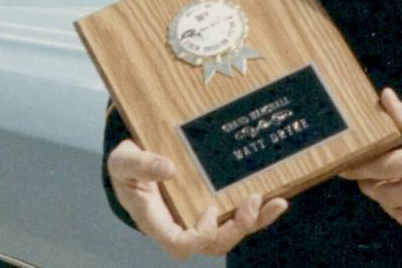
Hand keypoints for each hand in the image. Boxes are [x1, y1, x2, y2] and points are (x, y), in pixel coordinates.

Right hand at [106, 139, 287, 257]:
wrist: (135, 156)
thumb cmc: (126, 164)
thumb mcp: (123, 161)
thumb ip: (141, 165)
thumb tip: (169, 169)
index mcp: (156, 220)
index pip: (179, 244)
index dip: (198, 236)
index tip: (208, 212)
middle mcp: (181, 223)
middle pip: (212, 244)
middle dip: (236, 229)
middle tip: (252, 203)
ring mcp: (199, 214)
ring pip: (230, 231)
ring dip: (255, 222)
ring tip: (276, 203)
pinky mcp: (214, 201)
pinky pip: (237, 213)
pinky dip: (259, 210)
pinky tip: (278, 198)